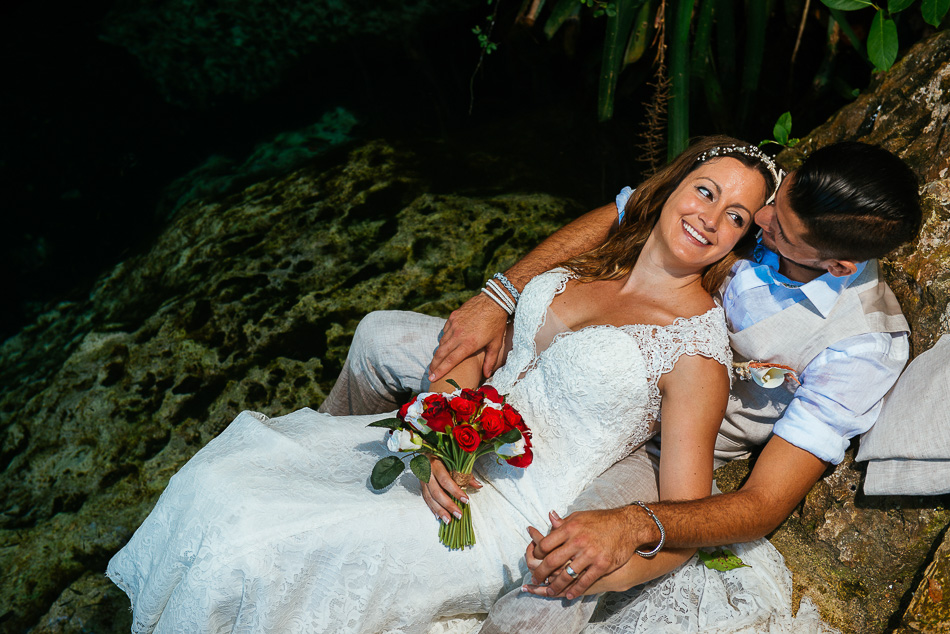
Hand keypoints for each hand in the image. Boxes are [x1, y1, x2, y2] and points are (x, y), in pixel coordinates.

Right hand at [420, 456, 481, 523]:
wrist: (425, 450)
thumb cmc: (442, 454)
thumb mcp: (454, 460)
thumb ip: (466, 473)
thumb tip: (478, 486)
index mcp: (436, 463)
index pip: (446, 480)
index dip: (455, 491)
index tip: (466, 500)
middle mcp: (427, 473)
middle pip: (437, 492)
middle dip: (448, 505)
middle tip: (458, 515)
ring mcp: (422, 480)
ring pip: (430, 498)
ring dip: (440, 511)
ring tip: (449, 521)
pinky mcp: (421, 485)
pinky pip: (426, 499)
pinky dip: (433, 508)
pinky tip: (439, 517)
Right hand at [428, 293, 508, 383]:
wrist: (494, 301)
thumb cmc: (496, 324)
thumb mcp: (496, 344)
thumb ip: (490, 361)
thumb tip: (486, 375)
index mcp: (469, 344)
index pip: (450, 361)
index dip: (440, 371)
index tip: (433, 378)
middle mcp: (458, 335)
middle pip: (441, 353)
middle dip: (434, 365)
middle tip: (430, 373)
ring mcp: (454, 325)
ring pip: (442, 342)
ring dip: (438, 353)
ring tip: (436, 362)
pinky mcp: (453, 317)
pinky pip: (445, 331)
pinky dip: (444, 339)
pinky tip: (445, 344)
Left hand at [523, 508, 637, 598]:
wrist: (628, 525)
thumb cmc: (602, 520)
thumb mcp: (580, 516)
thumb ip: (564, 522)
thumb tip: (549, 518)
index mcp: (570, 528)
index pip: (546, 544)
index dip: (537, 554)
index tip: (534, 559)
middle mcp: (578, 541)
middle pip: (552, 561)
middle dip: (541, 573)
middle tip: (535, 579)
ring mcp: (590, 554)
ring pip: (567, 575)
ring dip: (556, 585)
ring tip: (549, 591)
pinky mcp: (602, 565)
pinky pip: (585, 581)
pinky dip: (575, 590)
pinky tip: (569, 595)